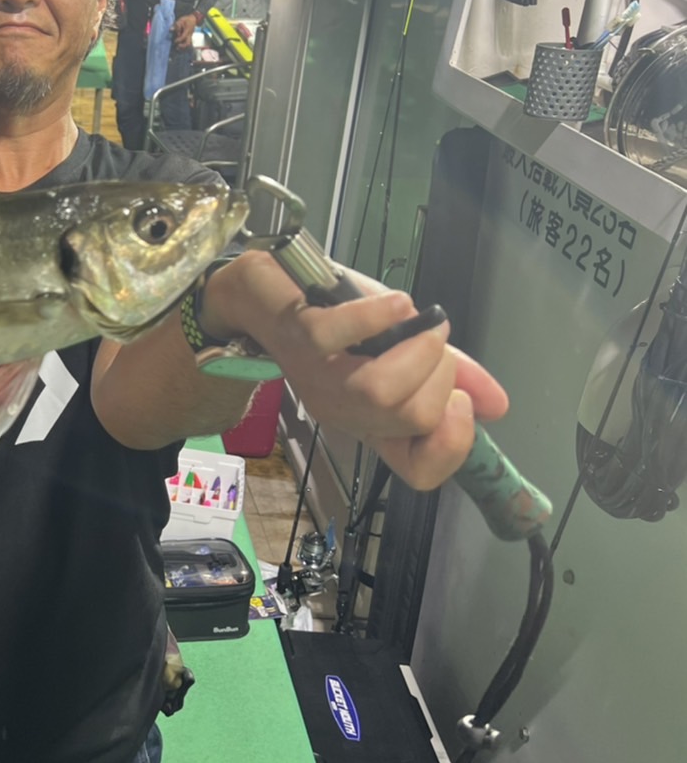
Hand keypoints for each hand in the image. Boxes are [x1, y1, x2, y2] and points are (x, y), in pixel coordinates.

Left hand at [172, 13, 201, 45]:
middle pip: (187, 43)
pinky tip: (179, 46)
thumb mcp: (181, 20)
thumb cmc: (186, 20)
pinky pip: (187, 42)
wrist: (193, 19)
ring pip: (188, 44)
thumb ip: (176, 25)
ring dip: (183, 47)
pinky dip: (183, 45)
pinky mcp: (189, 37)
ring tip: (177, 48)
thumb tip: (170, 29)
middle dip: (182, 46)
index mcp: (187, 30)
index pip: (183, 37)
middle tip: (177, 47)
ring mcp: (190, 36)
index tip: (175, 41)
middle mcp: (189, 34)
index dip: (179, 40)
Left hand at [203, 253, 508, 490]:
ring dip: (418, 351)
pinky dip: (380, 317)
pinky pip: (339, 337)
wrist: (265, 290)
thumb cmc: (335, 317)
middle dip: (442, 375)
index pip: (418, 472)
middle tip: (432, 341)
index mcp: (372, 420)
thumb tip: (497, 406)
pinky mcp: (298, 337)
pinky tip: (397, 304)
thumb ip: (451, 374)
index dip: (452, 447)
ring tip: (420, 324)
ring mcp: (318, 377)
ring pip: (380, 391)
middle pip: (411, 420)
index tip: (461, 403)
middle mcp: (345, 410)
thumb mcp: (404, 343)